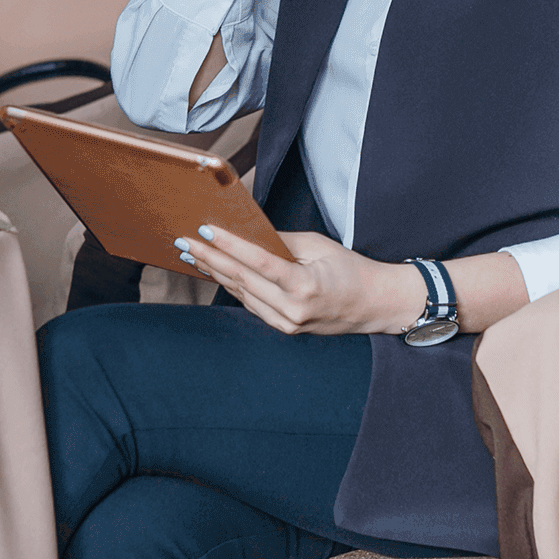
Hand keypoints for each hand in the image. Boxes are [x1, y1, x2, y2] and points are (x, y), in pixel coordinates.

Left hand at [172, 224, 425, 335]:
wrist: (374, 305)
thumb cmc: (348, 268)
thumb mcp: (318, 246)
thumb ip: (280, 242)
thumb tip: (246, 233)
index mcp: (304, 286)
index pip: (257, 262)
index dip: (229, 245)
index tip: (205, 230)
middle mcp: (293, 309)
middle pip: (242, 280)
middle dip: (210, 259)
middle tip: (184, 242)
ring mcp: (288, 324)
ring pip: (242, 294)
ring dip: (216, 273)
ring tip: (194, 255)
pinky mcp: (285, 329)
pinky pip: (252, 305)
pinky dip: (234, 287)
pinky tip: (218, 273)